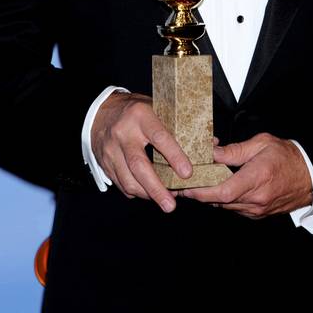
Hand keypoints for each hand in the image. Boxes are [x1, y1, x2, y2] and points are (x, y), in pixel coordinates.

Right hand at [91, 92, 191, 212]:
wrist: (101, 112)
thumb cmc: (135, 110)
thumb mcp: (157, 108)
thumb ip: (181, 127)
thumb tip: (212, 145)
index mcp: (141, 115)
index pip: (159, 137)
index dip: (174, 156)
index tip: (187, 173)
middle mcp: (124, 132)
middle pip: (139, 165)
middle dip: (156, 188)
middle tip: (171, 204)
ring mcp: (111, 149)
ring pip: (128, 179)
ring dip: (147, 194)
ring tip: (163, 201)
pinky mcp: (104, 162)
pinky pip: (120, 183)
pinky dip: (135, 192)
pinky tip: (147, 193)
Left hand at [177, 132, 312, 218]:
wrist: (309, 176)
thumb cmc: (287, 156)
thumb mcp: (261, 144)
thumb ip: (234, 150)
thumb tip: (212, 153)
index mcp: (257, 178)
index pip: (223, 192)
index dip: (201, 191)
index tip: (186, 187)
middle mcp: (256, 199)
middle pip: (219, 201)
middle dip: (200, 192)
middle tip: (183, 182)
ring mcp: (257, 210)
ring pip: (225, 206)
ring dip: (211, 196)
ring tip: (198, 182)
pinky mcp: (258, 214)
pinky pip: (234, 208)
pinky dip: (224, 199)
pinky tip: (218, 187)